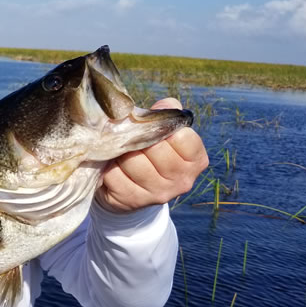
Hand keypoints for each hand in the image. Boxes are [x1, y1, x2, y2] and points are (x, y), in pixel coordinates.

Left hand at [95, 98, 208, 213]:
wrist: (130, 190)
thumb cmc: (150, 152)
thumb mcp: (163, 133)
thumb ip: (167, 114)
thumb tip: (166, 105)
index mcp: (196, 161)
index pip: (183, 137)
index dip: (163, 128)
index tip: (153, 128)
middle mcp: (182, 180)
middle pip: (155, 148)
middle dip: (138, 139)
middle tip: (131, 137)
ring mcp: (158, 194)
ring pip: (133, 161)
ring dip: (121, 152)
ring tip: (121, 151)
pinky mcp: (133, 201)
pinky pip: (115, 175)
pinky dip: (109, 166)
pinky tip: (112, 165)